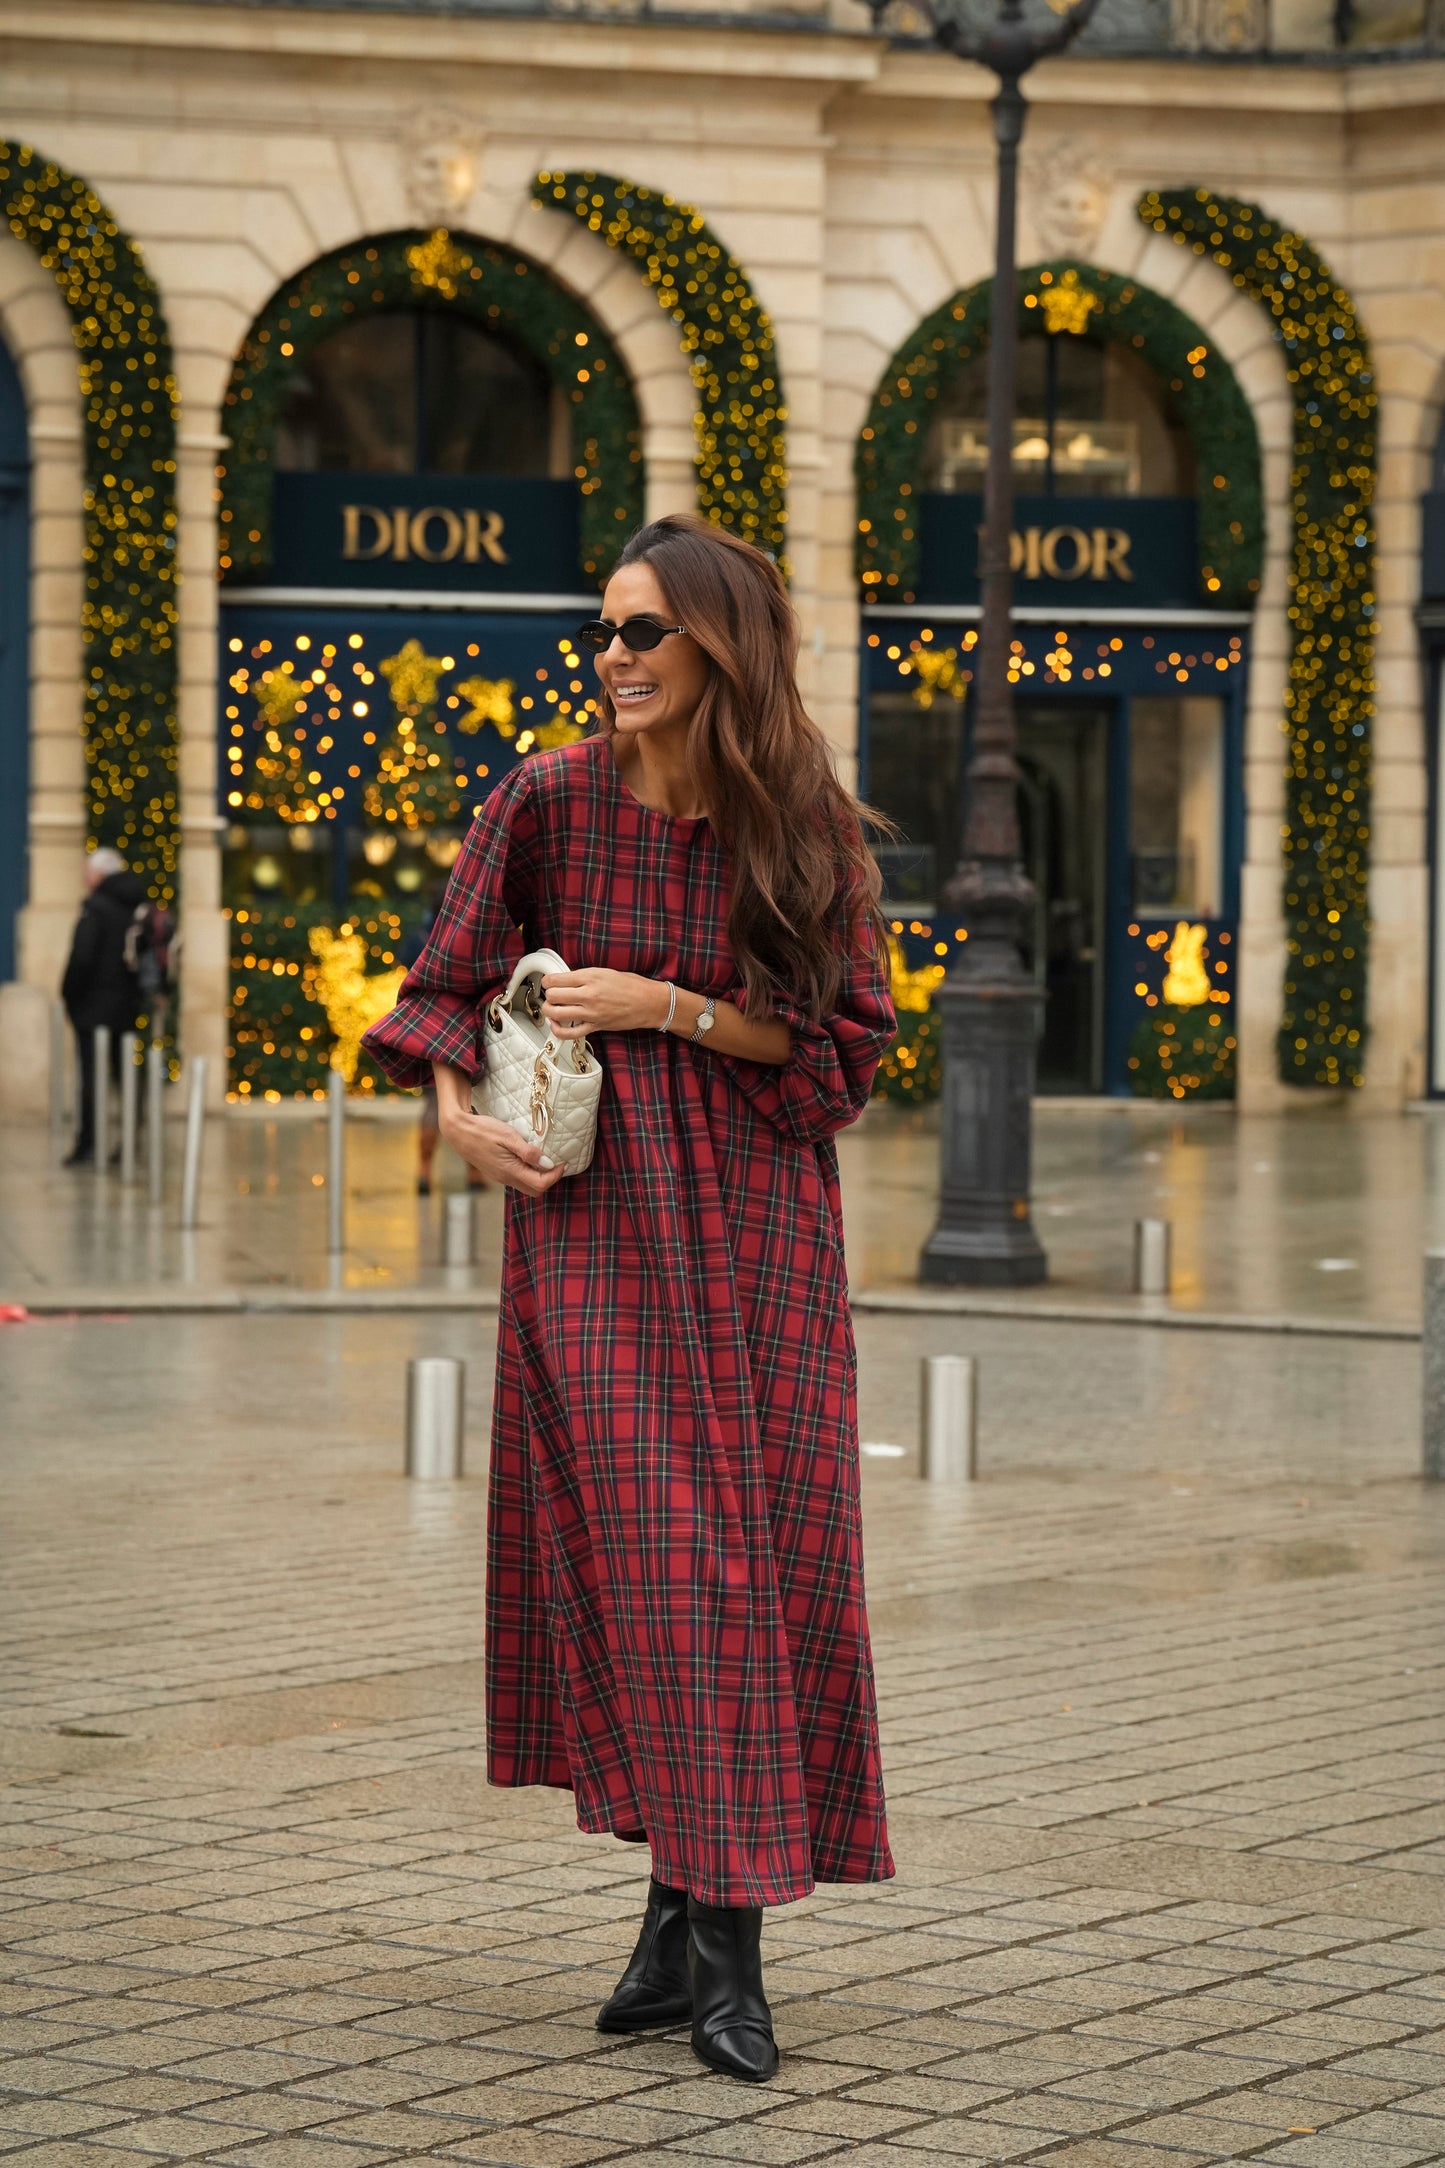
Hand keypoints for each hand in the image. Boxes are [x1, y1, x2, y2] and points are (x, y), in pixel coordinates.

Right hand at [436, 1106, 564, 1196]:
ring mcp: (500, 1177)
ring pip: (526, 1186)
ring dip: (538, 1177)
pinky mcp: (496, 1172)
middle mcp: (505, 1178)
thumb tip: (548, 1163)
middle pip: (535, 1190)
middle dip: (549, 1179)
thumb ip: (528, 1152)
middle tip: (555, 1162)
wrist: (457, 1131)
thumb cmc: (482, 1130)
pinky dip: (528, 1173)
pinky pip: (517, 1179)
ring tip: (544, 1159)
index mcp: (510, 1171)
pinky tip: (528, 1158)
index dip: (555, 1175)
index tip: (562, 1161)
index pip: (541, 1184)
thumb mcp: (508, 1136)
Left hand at [541, 968, 667, 1039]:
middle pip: (553, 996)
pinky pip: (570, 1033)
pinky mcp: (595, 1026)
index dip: (547, 980)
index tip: (548, 981)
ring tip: (552, 1008)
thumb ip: (584, 976)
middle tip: (552, 994)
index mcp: (591, 977)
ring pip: (556, 1013)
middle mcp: (589, 995)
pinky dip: (558, 1030)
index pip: (556, 979)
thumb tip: (565, 979)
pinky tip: (556, 1024)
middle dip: (548, 995)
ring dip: (549, 1010)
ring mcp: (591, 1013)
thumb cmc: (632, 986)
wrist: (649, 1002)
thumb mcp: (605, 972)